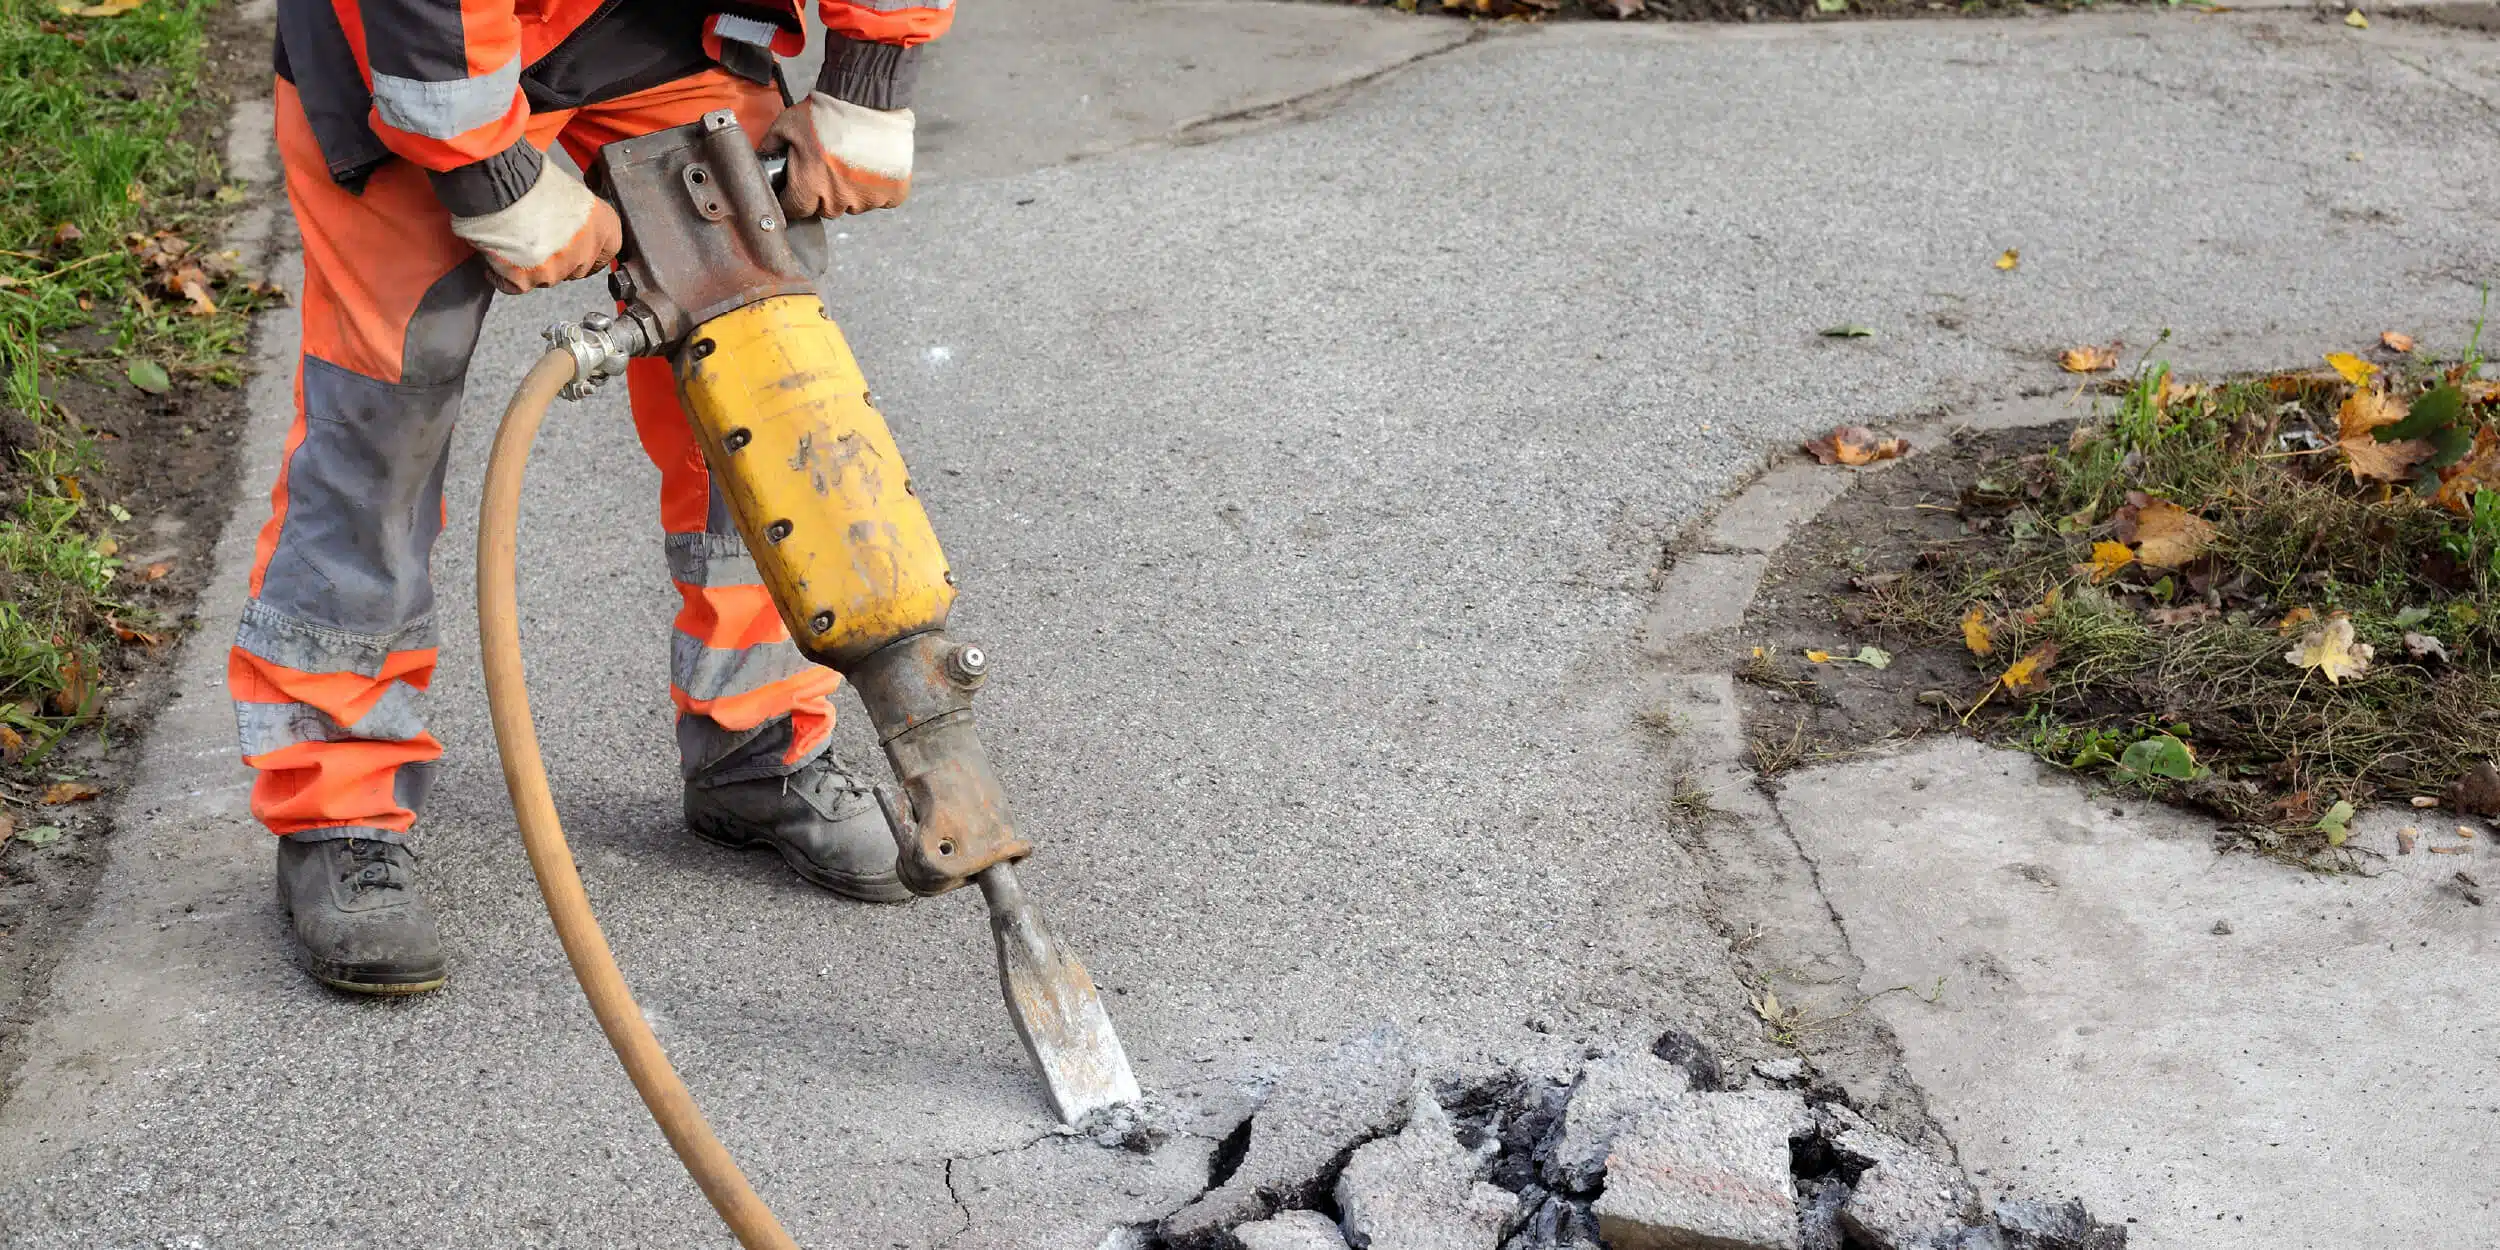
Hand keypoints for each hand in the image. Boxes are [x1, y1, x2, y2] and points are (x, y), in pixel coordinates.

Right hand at [447, 159, 621, 293]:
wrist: (502, 185)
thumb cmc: (533, 179)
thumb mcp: (570, 192)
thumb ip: (576, 219)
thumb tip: (568, 227)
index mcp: (603, 226)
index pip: (608, 251)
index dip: (590, 253)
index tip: (579, 252)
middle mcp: (585, 251)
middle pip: (576, 268)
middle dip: (559, 259)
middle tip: (537, 240)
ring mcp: (557, 269)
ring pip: (547, 278)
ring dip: (531, 266)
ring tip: (514, 240)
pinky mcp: (527, 281)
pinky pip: (516, 285)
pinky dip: (504, 275)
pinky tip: (497, 256)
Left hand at [760, 93, 913, 219]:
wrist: (866, 96)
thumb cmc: (825, 111)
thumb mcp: (786, 125)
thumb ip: (770, 146)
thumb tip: (760, 159)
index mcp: (810, 186)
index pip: (796, 209)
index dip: (795, 197)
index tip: (799, 185)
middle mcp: (840, 199)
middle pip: (827, 209)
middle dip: (823, 193)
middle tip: (828, 165)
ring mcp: (869, 198)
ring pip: (855, 205)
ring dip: (852, 190)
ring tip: (852, 160)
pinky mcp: (894, 192)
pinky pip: (883, 200)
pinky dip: (879, 188)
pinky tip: (873, 166)